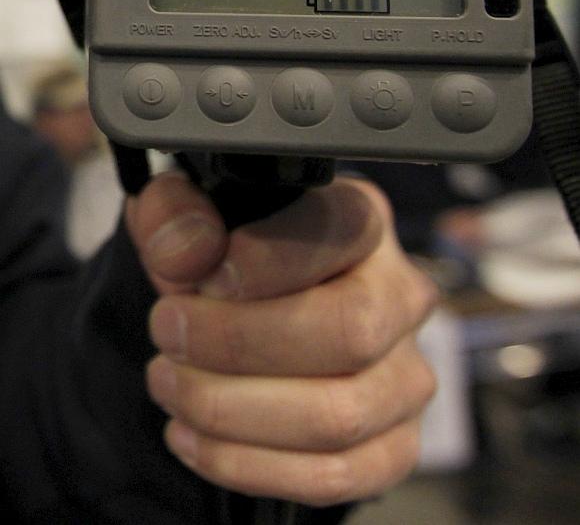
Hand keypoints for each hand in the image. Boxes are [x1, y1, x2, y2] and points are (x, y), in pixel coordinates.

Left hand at [126, 172, 437, 506]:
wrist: (247, 314)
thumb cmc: (225, 257)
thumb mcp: (185, 211)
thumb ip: (176, 210)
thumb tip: (186, 252)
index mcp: (363, 219)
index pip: (340, 232)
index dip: (268, 261)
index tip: (201, 281)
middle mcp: (400, 293)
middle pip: (349, 330)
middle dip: (239, 343)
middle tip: (168, 333)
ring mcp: (406, 374)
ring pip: (340, 414)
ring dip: (232, 410)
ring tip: (169, 383)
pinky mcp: (395, 443)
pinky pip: (336, 475)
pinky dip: (250, 465)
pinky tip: (192, 436)